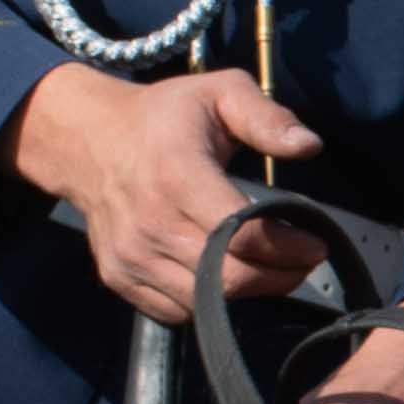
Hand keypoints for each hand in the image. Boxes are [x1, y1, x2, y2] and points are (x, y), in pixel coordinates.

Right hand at [14, 63, 325, 323]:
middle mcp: (149, 222)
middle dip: (278, 277)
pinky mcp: (118, 276)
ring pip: (206, 301)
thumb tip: (310, 145)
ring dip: (248, 292)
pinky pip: (176, 310)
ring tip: (270, 268)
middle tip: (302, 263)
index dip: (289, 249)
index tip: (315, 244)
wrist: (88, 140)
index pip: (242, 235)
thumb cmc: (163, 116)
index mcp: (177, 175)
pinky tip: (224, 273)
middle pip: (230, 278)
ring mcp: (130, 255)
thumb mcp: (219, 93)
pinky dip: (208, 301)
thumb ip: (266, 117)